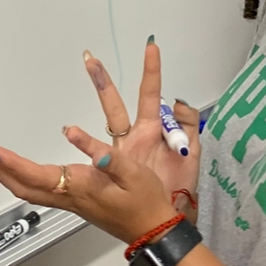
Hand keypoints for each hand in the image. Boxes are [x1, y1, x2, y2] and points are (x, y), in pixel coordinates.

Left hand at [0, 126, 178, 243]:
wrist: (154, 231)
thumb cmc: (146, 201)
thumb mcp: (133, 173)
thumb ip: (107, 155)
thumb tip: (75, 134)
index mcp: (79, 187)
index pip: (34, 174)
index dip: (9, 161)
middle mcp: (68, 196)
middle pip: (21, 186)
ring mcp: (69, 202)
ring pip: (27, 190)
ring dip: (5, 174)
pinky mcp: (74, 203)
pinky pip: (38, 190)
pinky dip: (20, 178)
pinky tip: (18, 170)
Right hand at [81, 41, 200, 201]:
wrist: (171, 219)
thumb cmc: (180, 186)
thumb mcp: (192, 152)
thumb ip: (188, 123)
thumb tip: (175, 101)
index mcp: (153, 129)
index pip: (150, 94)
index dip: (151, 70)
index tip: (151, 46)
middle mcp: (134, 137)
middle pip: (115, 104)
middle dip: (102, 80)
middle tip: (89, 58)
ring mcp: (124, 153)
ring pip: (106, 123)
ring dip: (89, 113)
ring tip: (73, 87)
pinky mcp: (119, 169)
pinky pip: (103, 153)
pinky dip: (89, 145)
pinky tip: (74, 134)